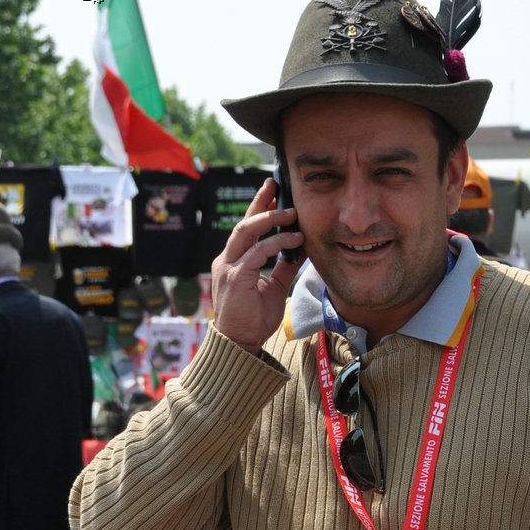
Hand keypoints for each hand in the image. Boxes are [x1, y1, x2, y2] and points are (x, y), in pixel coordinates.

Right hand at [210, 176, 305, 352]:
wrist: (240, 344)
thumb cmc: (254, 318)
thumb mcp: (275, 287)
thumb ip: (284, 267)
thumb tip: (302, 248)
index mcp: (234, 261)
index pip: (247, 228)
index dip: (259, 207)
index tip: (273, 190)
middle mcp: (227, 260)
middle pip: (244, 222)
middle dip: (261, 202)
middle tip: (277, 185)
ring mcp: (228, 267)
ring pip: (247, 232)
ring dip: (271, 219)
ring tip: (292, 213)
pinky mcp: (235, 277)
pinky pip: (257, 252)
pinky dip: (276, 243)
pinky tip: (294, 240)